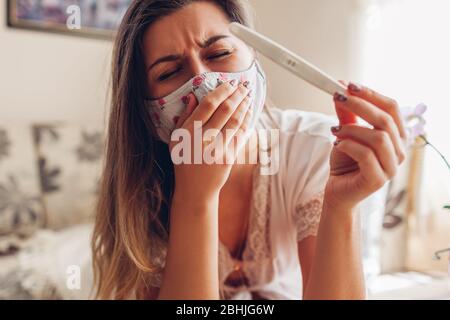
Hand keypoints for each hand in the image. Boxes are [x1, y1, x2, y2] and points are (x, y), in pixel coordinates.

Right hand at [170, 80, 251, 202]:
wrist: (195, 189)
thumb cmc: (184, 161)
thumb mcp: (176, 139)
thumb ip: (184, 117)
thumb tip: (193, 95)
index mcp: (188, 132)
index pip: (208, 104)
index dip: (221, 91)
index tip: (229, 83)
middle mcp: (203, 139)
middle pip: (225, 110)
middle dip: (236, 94)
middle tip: (243, 85)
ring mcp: (218, 149)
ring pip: (235, 120)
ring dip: (244, 105)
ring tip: (248, 95)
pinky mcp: (229, 157)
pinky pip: (240, 134)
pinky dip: (246, 120)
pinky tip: (249, 111)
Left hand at [324, 82, 407, 210]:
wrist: (338, 191)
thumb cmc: (345, 162)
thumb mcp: (345, 133)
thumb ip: (346, 114)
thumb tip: (340, 89)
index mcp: (396, 136)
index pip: (392, 107)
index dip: (371, 94)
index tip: (349, 85)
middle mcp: (399, 151)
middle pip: (385, 120)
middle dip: (360, 105)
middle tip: (338, 97)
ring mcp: (391, 167)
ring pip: (378, 137)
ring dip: (353, 129)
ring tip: (335, 130)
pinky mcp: (378, 180)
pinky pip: (366, 155)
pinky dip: (348, 145)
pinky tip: (337, 145)